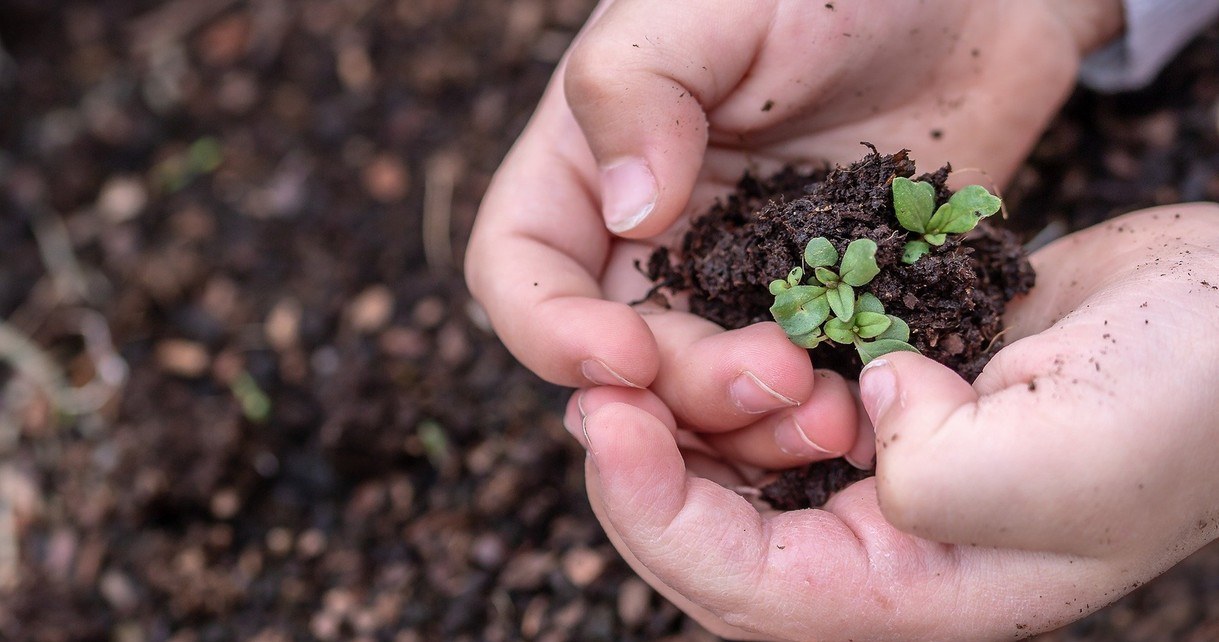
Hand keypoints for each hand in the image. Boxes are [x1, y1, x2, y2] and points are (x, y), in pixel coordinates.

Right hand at [467, 0, 1120, 468]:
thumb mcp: (713, 4)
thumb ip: (638, 89)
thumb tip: (626, 214)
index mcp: (593, 164)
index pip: (521, 270)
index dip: (550, 331)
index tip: (623, 357)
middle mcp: (656, 237)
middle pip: (623, 357)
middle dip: (681, 389)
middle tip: (772, 377)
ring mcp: (743, 280)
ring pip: (708, 395)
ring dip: (751, 426)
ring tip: (828, 413)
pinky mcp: (826, 307)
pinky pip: (803, 387)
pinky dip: (821, 414)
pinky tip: (868, 408)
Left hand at [575, 204, 1218, 640]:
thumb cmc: (1186, 400)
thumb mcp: (1070, 458)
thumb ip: (941, 475)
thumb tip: (862, 418)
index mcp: (925, 593)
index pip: (751, 590)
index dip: (660, 516)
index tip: (607, 425)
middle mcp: (891, 550)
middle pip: (720, 545)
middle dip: (644, 477)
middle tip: (593, 394)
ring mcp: (884, 478)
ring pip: (738, 478)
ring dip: (681, 427)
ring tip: (634, 364)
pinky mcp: (886, 409)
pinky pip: (777, 414)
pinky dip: (732, 385)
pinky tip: (709, 342)